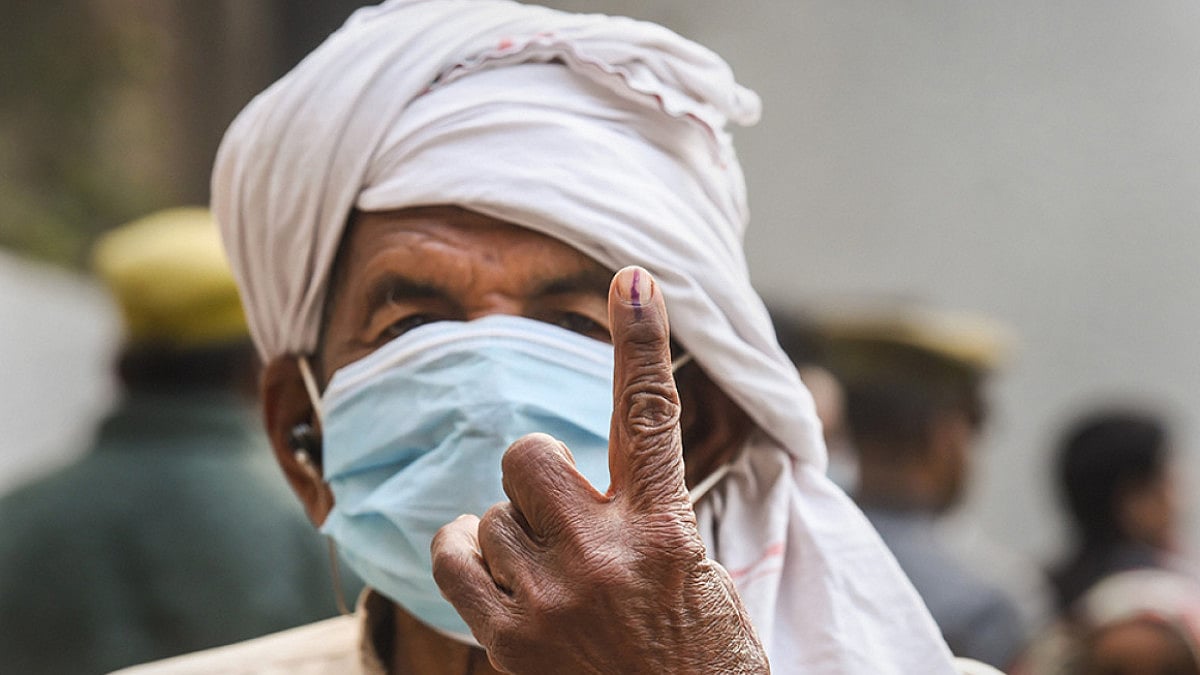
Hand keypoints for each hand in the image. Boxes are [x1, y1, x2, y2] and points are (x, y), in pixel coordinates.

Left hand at [431, 266, 768, 673]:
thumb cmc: (700, 668)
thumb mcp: (702, 585)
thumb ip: (654, 525)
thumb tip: (608, 484)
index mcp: (666, 535)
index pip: (650, 419)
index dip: (641, 343)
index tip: (632, 278)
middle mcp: (605, 556)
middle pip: (529, 452)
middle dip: (537, 476)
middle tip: (563, 519)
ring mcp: (551, 599)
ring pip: (490, 511)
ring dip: (511, 533)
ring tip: (548, 578)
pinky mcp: (508, 642)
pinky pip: (453, 556)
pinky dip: (468, 557)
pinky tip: (497, 581)